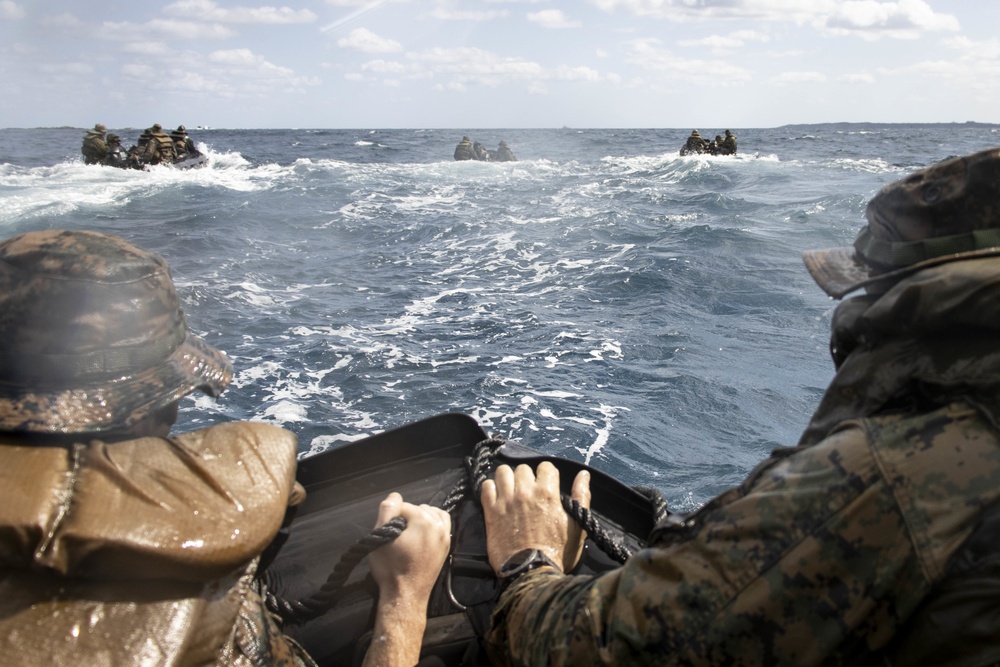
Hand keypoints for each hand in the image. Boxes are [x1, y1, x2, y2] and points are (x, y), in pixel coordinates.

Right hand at [362, 493, 451, 666]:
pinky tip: (421, 532)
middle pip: (418, 509)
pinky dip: (433, 523)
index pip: (403, 506)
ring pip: (432, 514)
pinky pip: (442, 524)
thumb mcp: (381, 537)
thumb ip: (387, 510)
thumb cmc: (391, 567)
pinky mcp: (446, 547)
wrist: (405, 595)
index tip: (387, 532)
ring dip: (420, 518)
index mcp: (424, 520)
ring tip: (407, 532)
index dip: (391, 517)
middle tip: (396, 534)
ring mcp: (445, 537)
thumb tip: (395, 495)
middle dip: (406, 517)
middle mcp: (439, 525)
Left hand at [481, 462, 590, 573]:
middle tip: (528, 492)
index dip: (546, 475)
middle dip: (526, 477)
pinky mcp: (491, 512)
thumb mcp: (578, 526)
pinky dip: (490, 489)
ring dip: (507, 479)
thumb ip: (582, 497)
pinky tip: (497, 498)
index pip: (545, 466)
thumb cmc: (558, 552)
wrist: (532, 573)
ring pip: (502, 472)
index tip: (545, 485)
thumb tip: (584, 474)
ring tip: (511, 491)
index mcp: (547, 493)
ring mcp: (506, 501)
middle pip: (522, 468)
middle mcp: (525, 492)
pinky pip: (486, 487)